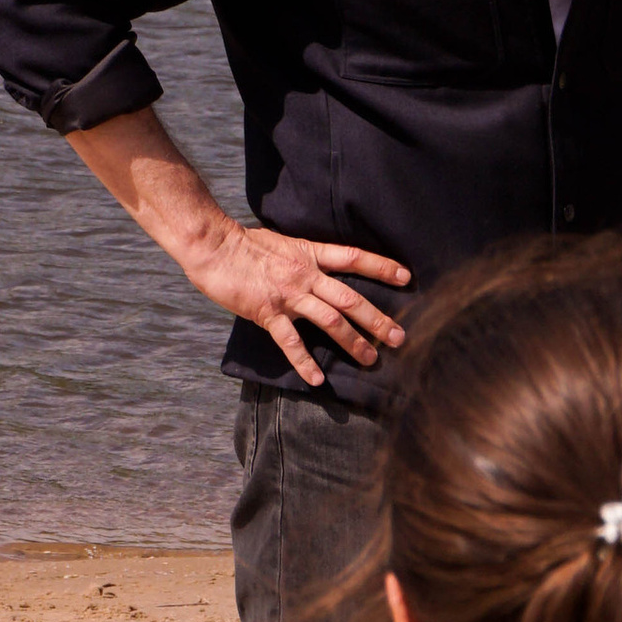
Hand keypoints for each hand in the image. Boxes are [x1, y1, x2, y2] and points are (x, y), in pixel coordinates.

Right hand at [67, 107, 409, 387]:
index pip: (353, 257)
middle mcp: (305, 274)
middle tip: (401, 337)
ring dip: (353, 341)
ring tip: (372, 359)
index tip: (407, 278)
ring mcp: (287, 295)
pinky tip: (318, 379)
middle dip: (378, 318)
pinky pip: (290, 341)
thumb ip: (304, 257)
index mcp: (310, 253)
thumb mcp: (282, 241)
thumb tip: (321, 268)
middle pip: (350, 297)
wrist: (213, 246)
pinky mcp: (267, 312)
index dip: (381, 267)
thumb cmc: (244, 243)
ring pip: (330, 320)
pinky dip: (305, 362)